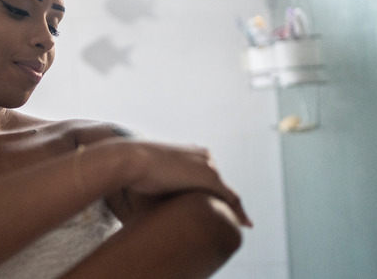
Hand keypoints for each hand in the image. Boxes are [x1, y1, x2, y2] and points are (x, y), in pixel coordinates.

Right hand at [112, 139, 252, 226]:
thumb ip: (161, 183)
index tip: (214, 204)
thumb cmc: (133, 170)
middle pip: (220, 184)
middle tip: (233, 220)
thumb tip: (156, 199)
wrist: (130, 160)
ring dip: (232, 209)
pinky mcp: (211, 178)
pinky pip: (231, 199)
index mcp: (190, 150)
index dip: (211, 191)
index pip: (207, 174)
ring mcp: (209, 166)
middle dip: (224, 201)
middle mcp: (204, 155)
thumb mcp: (150, 174)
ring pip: (226, 192)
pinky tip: (245, 225)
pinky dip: (239, 212)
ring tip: (239, 225)